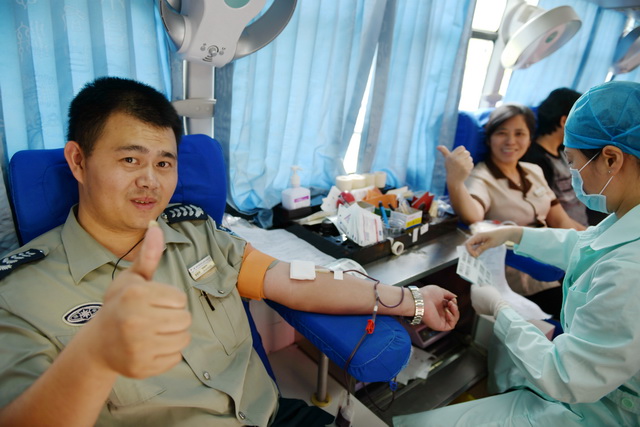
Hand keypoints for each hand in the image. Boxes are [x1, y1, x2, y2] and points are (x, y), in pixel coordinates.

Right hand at [88, 222, 191, 378]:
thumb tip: (155, 227)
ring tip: (154, 332)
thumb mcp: (131, 278)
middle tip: (155, 318)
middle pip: (185, 319)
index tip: (154, 302)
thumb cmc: (119, 305)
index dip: (171, 300)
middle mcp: (135, 321)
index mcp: (135, 295)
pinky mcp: (142, 367)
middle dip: (174, 318)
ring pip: (183, 339)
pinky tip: (150, 347)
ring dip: (174, 335)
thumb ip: (148, 255)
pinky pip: (175, 358)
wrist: (98, 344)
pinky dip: (168, 353)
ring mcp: (137, 347)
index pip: (180, 299)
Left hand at [420, 285, 458, 330]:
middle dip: (455, 307)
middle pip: (453, 313)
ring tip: (451, 305)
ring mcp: (439, 320)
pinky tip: (448, 312)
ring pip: (453, 319)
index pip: (450, 307)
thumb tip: (455, 297)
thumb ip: (449, 294)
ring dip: (455, 312)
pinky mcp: (439, 326)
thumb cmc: (427, 294)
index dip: (454, 303)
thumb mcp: (441, 291)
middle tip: (451, 302)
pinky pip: (451, 325)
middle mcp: (439, 313)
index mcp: (438, 305)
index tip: (453, 299)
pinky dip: (452, 318)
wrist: (420, 300)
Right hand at [437, 145, 473, 184]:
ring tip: (462, 166)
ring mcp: (462, 165)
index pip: (462, 148)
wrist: (454, 179)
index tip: (458, 156)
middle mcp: (456, 160)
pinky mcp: (466, 169)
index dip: (461, 151)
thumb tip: (438, 146)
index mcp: (452, 156)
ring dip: (467, 161)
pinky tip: (464, 169)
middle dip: (465, 156)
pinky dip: (469, 166)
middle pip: (467, 152)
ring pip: (470, 158)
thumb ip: (444, 151)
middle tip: (460, 162)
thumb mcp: (447, 159)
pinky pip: (471, 164)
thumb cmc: (450, 167)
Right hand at [465, 226, 523, 256]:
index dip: (469, 250)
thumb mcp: (490, 244)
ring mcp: (478, 238)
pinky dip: (476, 250)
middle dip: (470, 251)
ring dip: (473, 251)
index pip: (468, 243)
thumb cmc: (499, 236)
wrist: (505, 232)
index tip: (475, 256)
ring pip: (471, 245)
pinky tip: (479, 254)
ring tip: (476, 257)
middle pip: (468, 244)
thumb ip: (482, 248)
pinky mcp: (481, 240)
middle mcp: (476, 236)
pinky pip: (476, 245)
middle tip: (475, 258)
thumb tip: (474, 255)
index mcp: (478, 235)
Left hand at [470, 284, 508, 316]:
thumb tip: (480, 286)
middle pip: (474, 294)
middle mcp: (472, 298)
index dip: (478, 286)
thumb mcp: (488, 286)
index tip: (483, 287)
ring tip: (488, 300)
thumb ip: (482, 285)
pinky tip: (488, 305)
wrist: (497, 306)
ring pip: (476, 301)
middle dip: (479, 293)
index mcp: (474, 291)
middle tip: (486, 294)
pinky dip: (482, 306)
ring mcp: (474, 306)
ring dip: (480, 300)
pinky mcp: (478, 311)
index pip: (473, 286)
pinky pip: (479, 307)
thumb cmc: (492, 294)